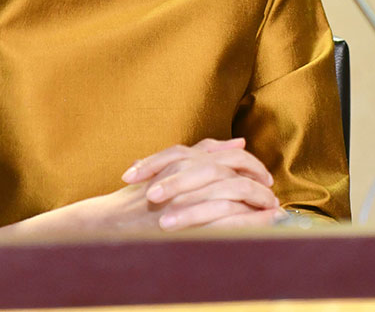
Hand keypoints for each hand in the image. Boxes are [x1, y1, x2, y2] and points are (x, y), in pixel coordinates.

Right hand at [0, 137, 284, 238]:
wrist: (102, 229)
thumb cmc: (128, 206)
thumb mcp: (157, 175)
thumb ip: (189, 159)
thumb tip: (227, 145)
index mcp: (175, 163)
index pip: (217, 154)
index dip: (243, 161)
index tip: (258, 171)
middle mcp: (181, 175)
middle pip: (229, 169)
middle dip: (255, 178)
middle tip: (269, 189)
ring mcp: (184, 199)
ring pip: (232, 192)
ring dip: (257, 200)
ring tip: (273, 209)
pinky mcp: (186, 224)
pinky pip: (225, 221)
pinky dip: (248, 222)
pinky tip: (262, 227)